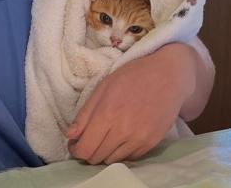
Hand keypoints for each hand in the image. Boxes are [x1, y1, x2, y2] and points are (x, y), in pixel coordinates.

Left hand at [66, 43, 196, 164]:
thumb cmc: (131, 76)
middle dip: (87, 152)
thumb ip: (85, 113)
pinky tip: (120, 138)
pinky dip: (120, 152)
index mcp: (107, 114)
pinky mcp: (151, 144)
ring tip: (104, 138)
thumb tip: (70, 135)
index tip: (74, 143)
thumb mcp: (102, 87)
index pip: (85, 148)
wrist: (167, 77)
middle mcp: (123, 130)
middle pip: (97, 157)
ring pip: (112, 161)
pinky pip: (129, 158)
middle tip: (87, 140)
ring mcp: (139, 139)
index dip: (75, 149)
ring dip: (104, 152)